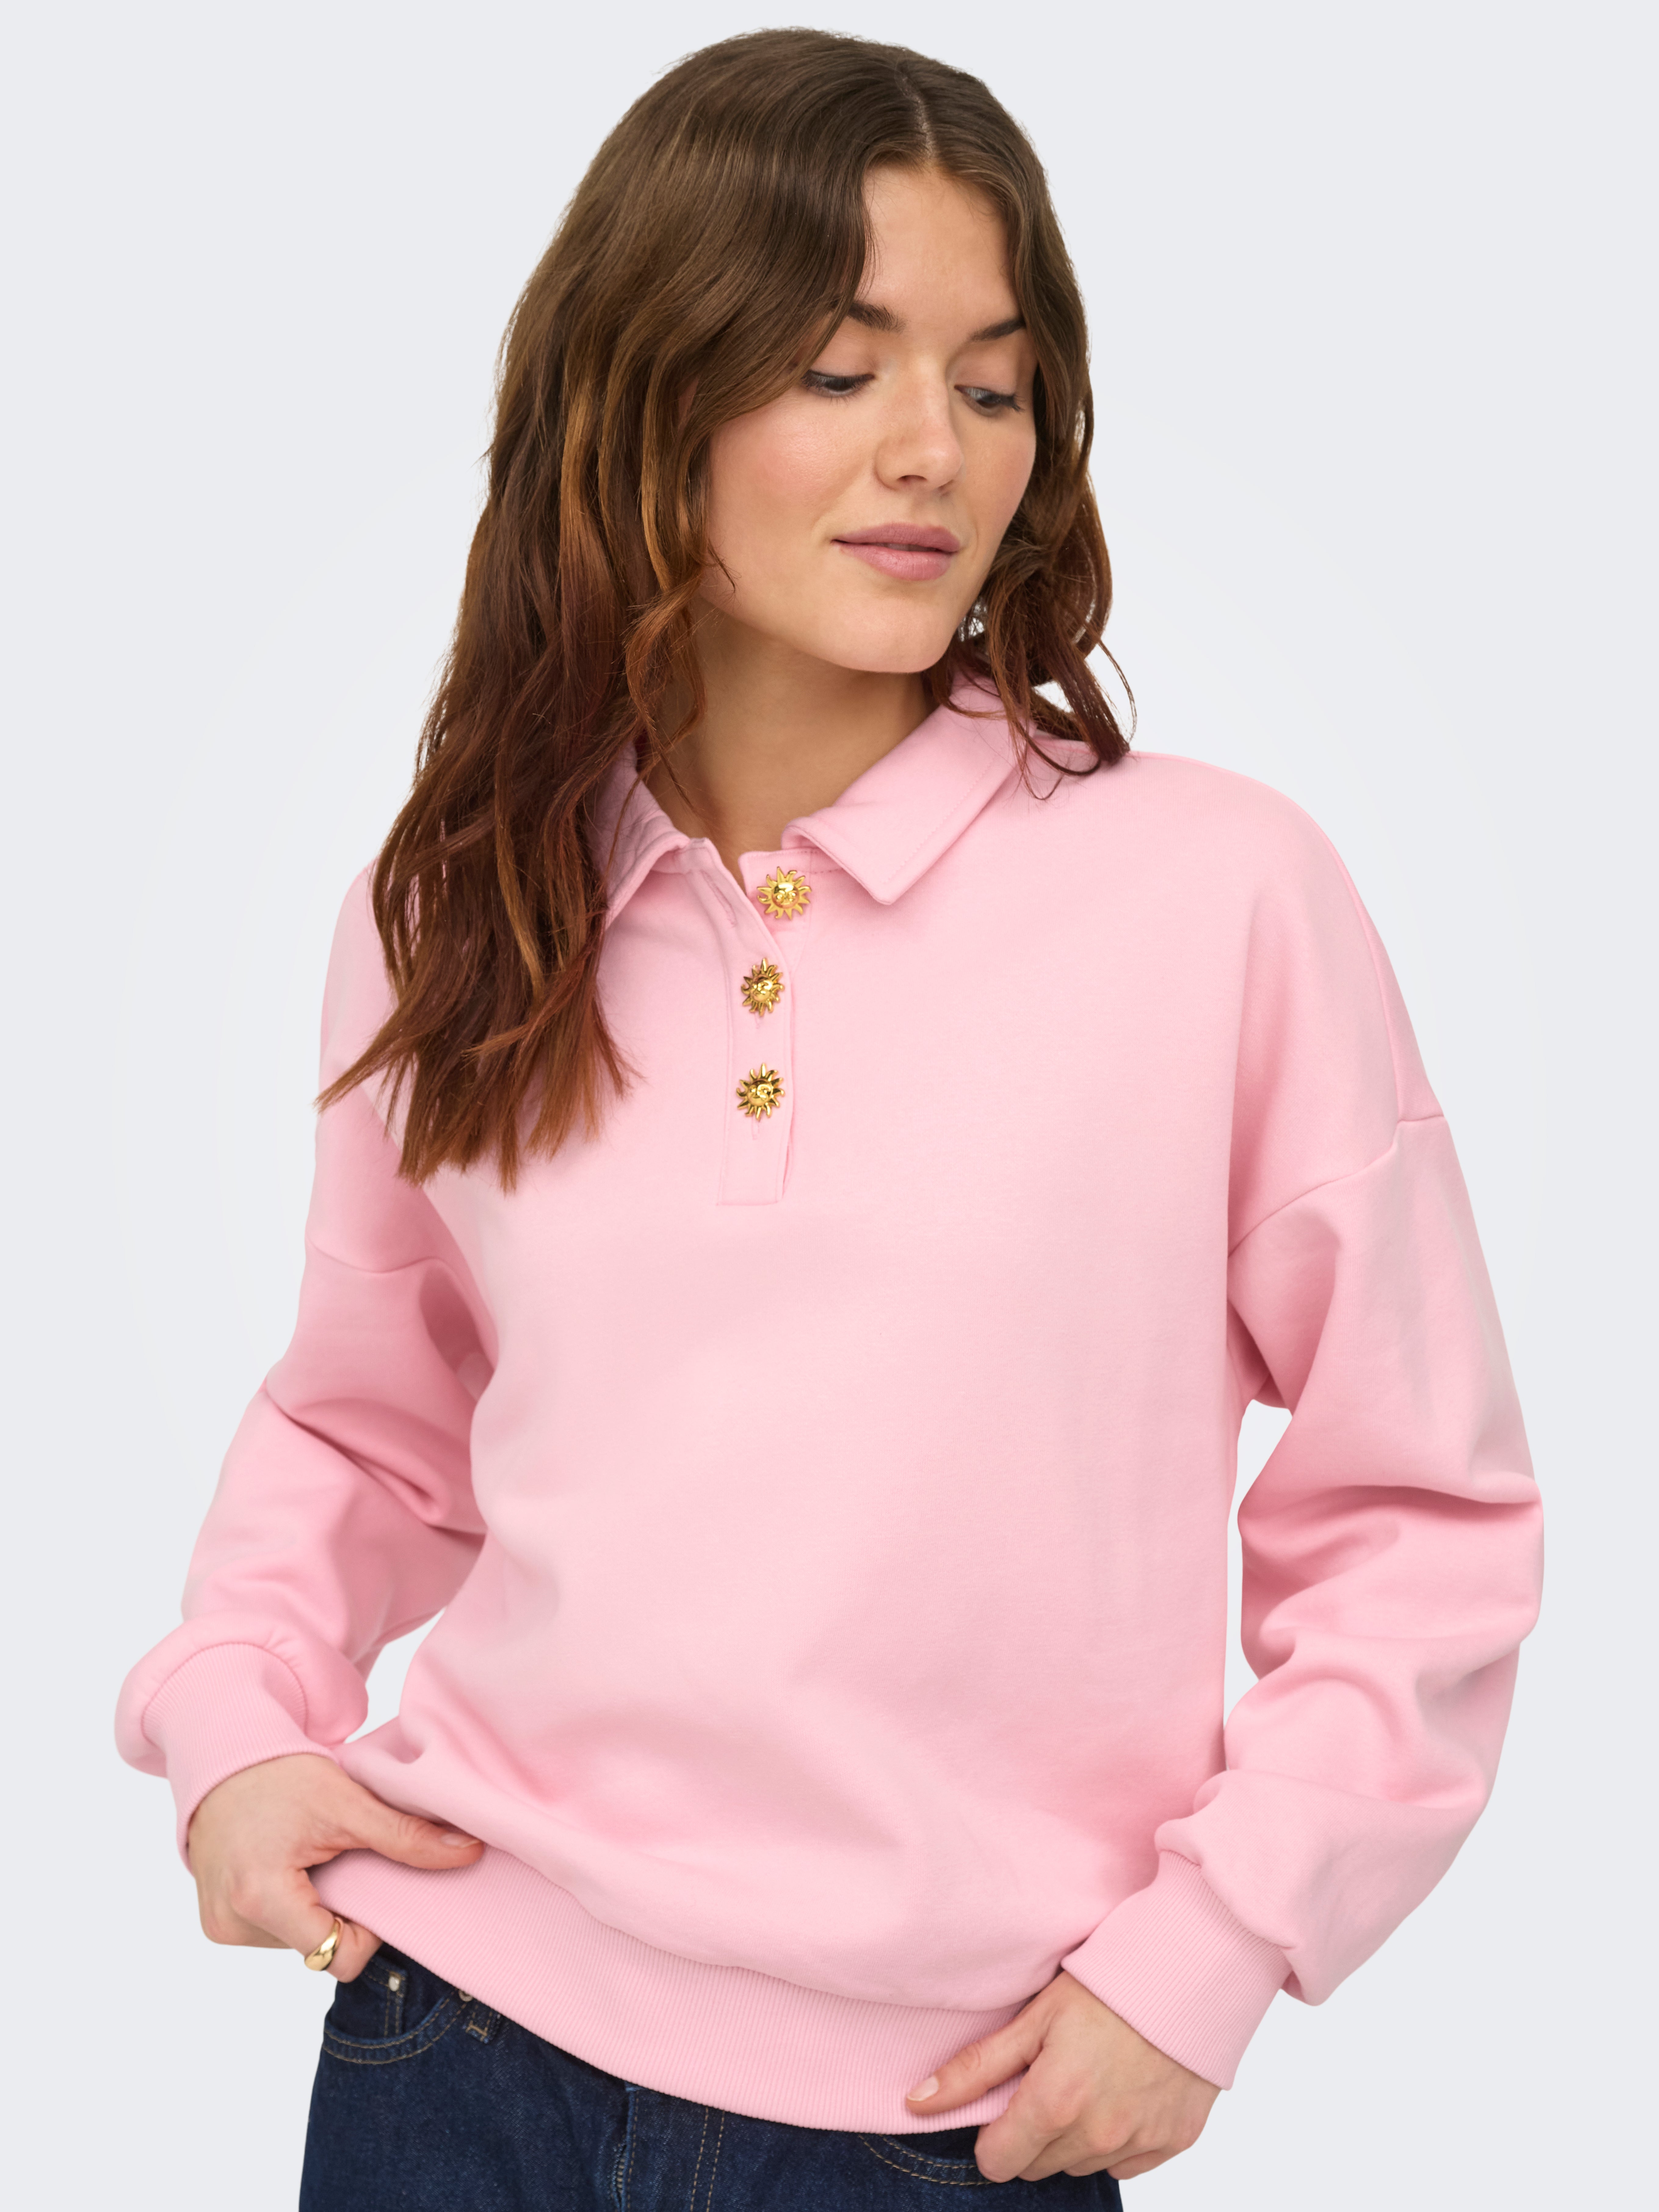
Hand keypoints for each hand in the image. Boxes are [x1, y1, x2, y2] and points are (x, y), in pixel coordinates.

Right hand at [186, 1752, 482, 1980]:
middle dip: (339, 1912)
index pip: (336, 1956)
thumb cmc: (279, 1774)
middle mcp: (232, 1923)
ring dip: (313, 1907)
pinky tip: (288, 1864)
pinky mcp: (216, 1921)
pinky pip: (273, 1930)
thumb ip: (406, 1836)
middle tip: (338, 1860)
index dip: (366, 1929)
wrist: (225, 1756)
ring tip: (308, 1856)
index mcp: (261, 1898)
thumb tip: (468, 1851)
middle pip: (316, 1949)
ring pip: (296, 1941)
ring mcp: (221, 1925)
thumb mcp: (347, 1803)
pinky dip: (290, 1904)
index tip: (368, 1883)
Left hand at [904, 1969, 1219, 2181]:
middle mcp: (1097, 2135)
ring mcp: (1138, 2143)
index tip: (1006, 2099)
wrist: (1188, 1973)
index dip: (993, 2133)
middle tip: (1050, 2077)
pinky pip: (1125, 2163)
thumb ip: (975, 2068)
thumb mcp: (1033, 2018)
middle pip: (1038, 2164)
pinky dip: (1116, 2138)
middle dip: (1032, 2131)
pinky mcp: (1172, 2142)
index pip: (998, 2163)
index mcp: (1055, 2104)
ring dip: (1074, 2134)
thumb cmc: (1105, 1986)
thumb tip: (915, 2103)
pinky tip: (1122, 2090)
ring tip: (1089, 2076)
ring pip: (1080, 2163)